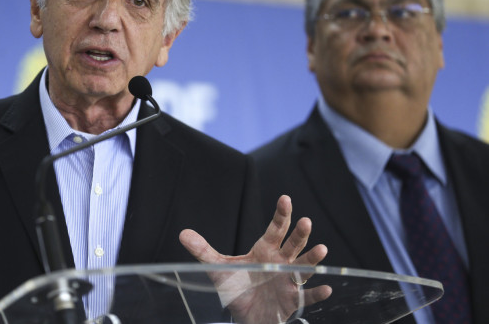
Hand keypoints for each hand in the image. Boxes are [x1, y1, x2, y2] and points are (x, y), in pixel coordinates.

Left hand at [180, 195, 331, 322]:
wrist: (245, 315)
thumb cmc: (236, 286)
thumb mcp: (218, 268)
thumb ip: (203, 250)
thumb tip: (183, 234)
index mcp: (265, 250)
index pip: (275, 229)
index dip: (281, 214)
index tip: (285, 199)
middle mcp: (281, 262)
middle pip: (293, 244)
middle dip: (300, 233)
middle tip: (306, 221)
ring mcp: (289, 280)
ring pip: (304, 266)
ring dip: (313, 258)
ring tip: (321, 249)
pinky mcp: (293, 299)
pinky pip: (308, 295)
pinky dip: (316, 292)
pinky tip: (326, 287)